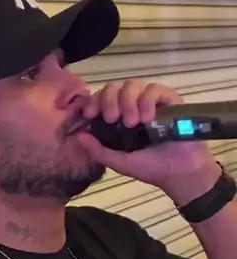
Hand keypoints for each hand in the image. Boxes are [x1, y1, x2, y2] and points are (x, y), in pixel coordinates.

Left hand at [76, 79, 217, 191]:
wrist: (179, 173)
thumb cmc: (151, 168)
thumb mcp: (120, 162)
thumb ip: (98, 151)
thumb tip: (78, 136)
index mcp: (120, 119)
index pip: (102, 99)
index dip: (93, 101)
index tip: (89, 113)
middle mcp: (133, 106)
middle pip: (115, 87)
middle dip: (109, 99)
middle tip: (112, 118)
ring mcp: (151, 102)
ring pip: (133, 85)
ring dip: (128, 101)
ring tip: (132, 122)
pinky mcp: (169, 100)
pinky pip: (154, 89)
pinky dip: (147, 101)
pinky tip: (147, 118)